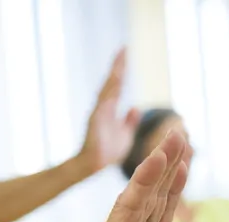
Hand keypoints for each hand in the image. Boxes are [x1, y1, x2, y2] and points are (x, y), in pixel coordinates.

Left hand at [68, 130, 191, 221]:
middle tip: (175, 131)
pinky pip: (163, 210)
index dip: (142, 184)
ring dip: (168, 167)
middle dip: (159, 163)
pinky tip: (182, 168)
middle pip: (144, 193)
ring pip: (155, 196)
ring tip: (180, 137)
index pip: (128, 209)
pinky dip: (173, 189)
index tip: (154, 157)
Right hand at [77, 48, 140, 172]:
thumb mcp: (125, 135)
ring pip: (108, 89)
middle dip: (118, 66)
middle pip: (112, 82)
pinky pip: (104, 101)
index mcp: (110, 109)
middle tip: (124, 49)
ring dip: (115, 74)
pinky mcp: (96, 120)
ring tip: (121, 58)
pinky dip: (110, 89)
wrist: (93, 165)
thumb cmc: (107, 152)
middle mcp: (104, 107)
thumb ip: (129, 121)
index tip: (126, 52)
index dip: (122, 69)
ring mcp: (98, 112)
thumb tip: (135, 107)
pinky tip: (117, 78)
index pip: (117, 85)